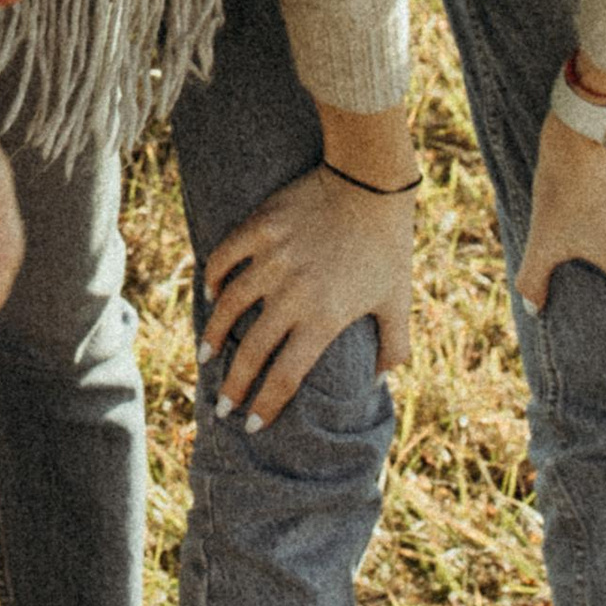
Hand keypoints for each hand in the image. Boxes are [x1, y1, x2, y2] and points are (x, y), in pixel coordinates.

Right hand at [197, 163, 416, 425]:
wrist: (370, 181)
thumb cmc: (388, 244)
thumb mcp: (398, 299)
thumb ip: (395, 346)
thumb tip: (380, 380)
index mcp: (325, 319)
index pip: (285, 377)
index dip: (265, 405)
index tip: (251, 424)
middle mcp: (293, 295)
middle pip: (251, 353)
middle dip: (233, 387)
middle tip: (222, 406)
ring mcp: (272, 260)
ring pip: (229, 308)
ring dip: (214, 336)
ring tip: (207, 356)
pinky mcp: (259, 229)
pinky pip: (225, 259)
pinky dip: (214, 279)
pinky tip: (211, 293)